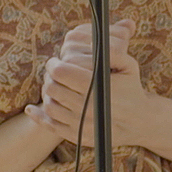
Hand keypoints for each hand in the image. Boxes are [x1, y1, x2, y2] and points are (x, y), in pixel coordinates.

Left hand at [28, 19, 143, 147]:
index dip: (55, 64)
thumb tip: (104, 35)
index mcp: (97, 88)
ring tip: (55, 85)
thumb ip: (114, 50)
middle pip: (52, 87)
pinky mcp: (76, 136)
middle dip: (50, 76)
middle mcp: (87, 108)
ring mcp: (81, 125)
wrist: (140, 121)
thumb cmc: (131, 88)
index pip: (61, 72)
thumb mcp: (129, 66)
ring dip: (48, 93)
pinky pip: (49, 126)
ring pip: (49, 105)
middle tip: (55, 72)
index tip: (57, 60)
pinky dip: (37, 116)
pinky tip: (31, 109)